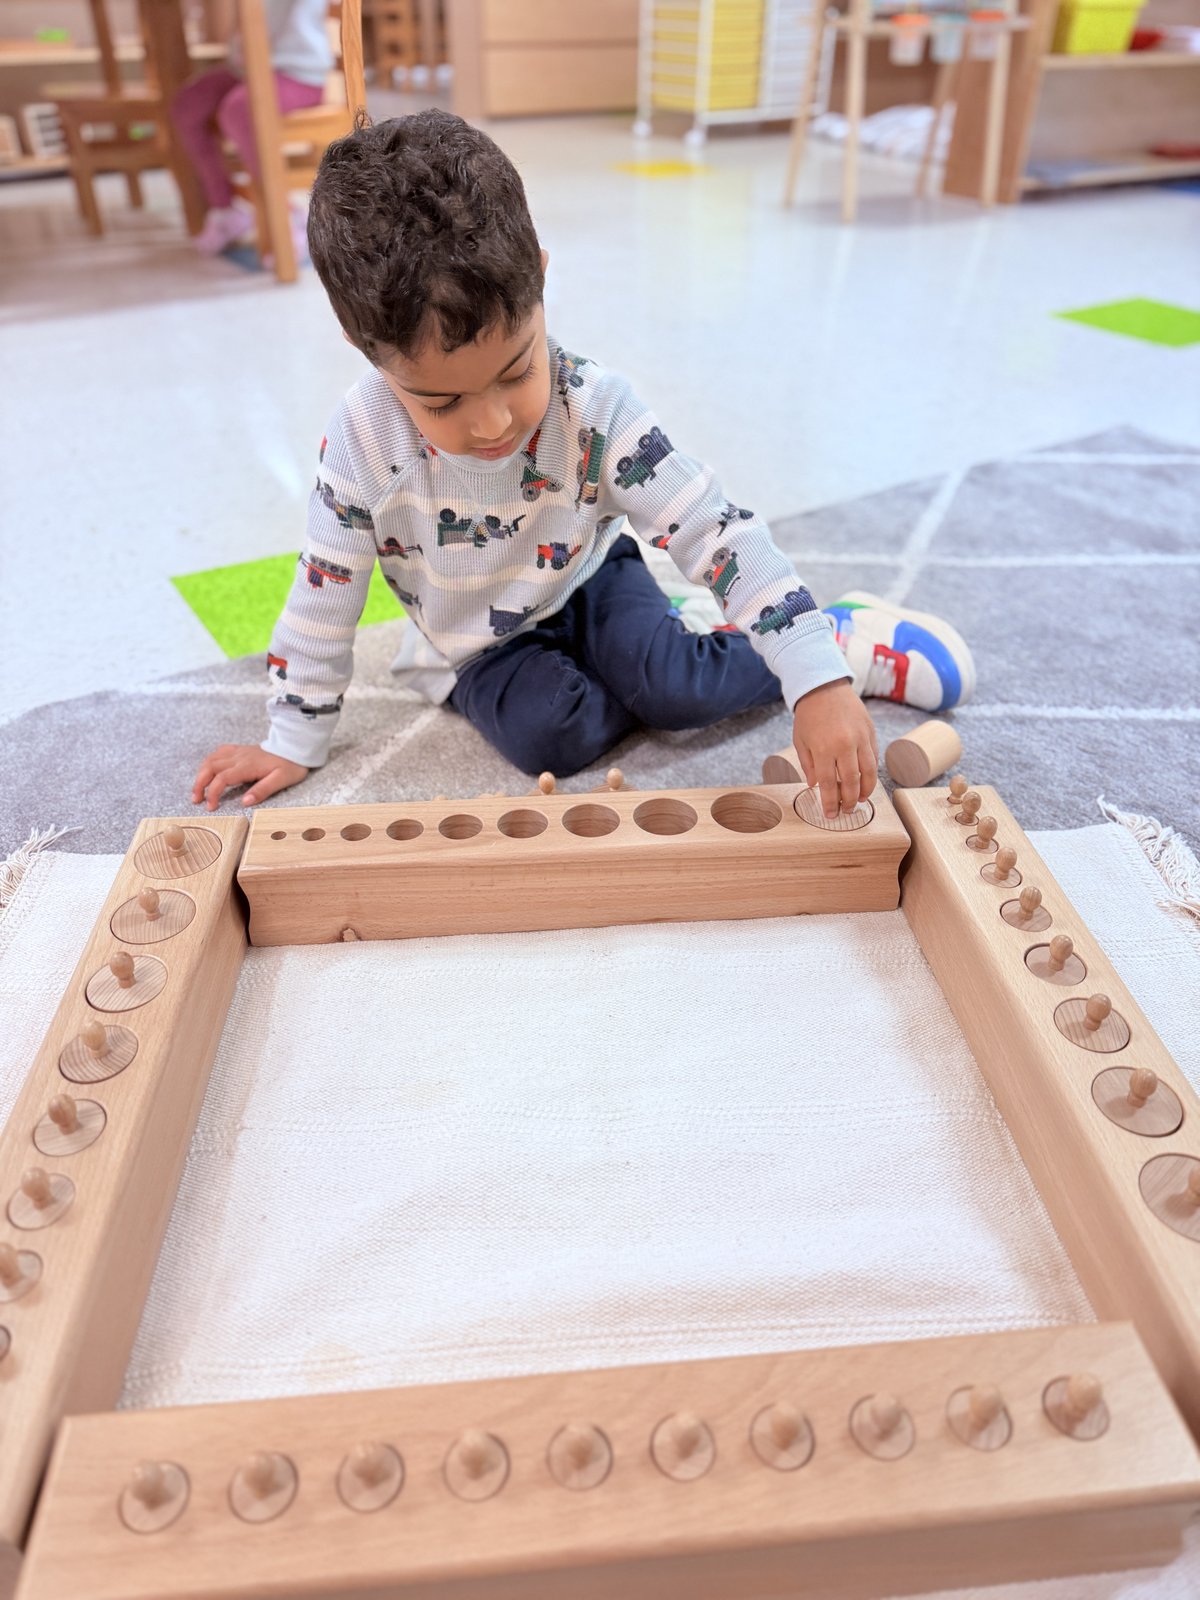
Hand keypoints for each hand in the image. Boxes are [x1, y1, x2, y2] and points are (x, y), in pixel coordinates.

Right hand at [192, 745, 308, 810]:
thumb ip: (263, 790)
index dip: (213, 792)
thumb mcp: (281, 780)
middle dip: (199, 783)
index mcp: (248, 765)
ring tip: (197, 790)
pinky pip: (219, 752)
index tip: (210, 806)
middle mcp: (239, 756)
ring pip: (211, 759)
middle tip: (196, 800)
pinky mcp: (240, 750)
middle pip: (210, 767)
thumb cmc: (290, 765)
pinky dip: (209, 762)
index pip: (222, 778)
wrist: (295, 747)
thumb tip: (245, 802)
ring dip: (201, 774)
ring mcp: (238, 751)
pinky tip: (207, 771)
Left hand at [792, 680, 878, 818]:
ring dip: (865, 790)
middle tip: (847, 811)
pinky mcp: (870, 731)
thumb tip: (815, 787)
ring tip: (860, 800)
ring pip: (869, 772)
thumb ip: (808, 765)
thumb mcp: (800, 741)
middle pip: (851, 782)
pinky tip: (865, 780)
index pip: (828, 784)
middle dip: (849, 801)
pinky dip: (871, 772)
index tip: (831, 815)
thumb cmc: (808, 715)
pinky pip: (874, 757)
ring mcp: (860, 738)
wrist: (824, 686)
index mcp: (824, 749)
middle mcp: (845, 745)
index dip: (831, 803)